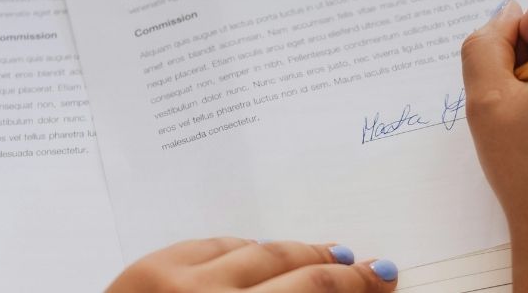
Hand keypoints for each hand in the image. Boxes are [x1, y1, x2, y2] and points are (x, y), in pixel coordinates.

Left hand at [106, 238, 397, 292]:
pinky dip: (242, 249)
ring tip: (322, 255)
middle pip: (292, 267)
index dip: (354, 284)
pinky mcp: (147, 266)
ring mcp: (174, 279)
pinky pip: (214, 244)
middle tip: (366, 267)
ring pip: (256, 249)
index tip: (381, 279)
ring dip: (294, 253)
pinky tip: (259, 253)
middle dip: (337, 266)